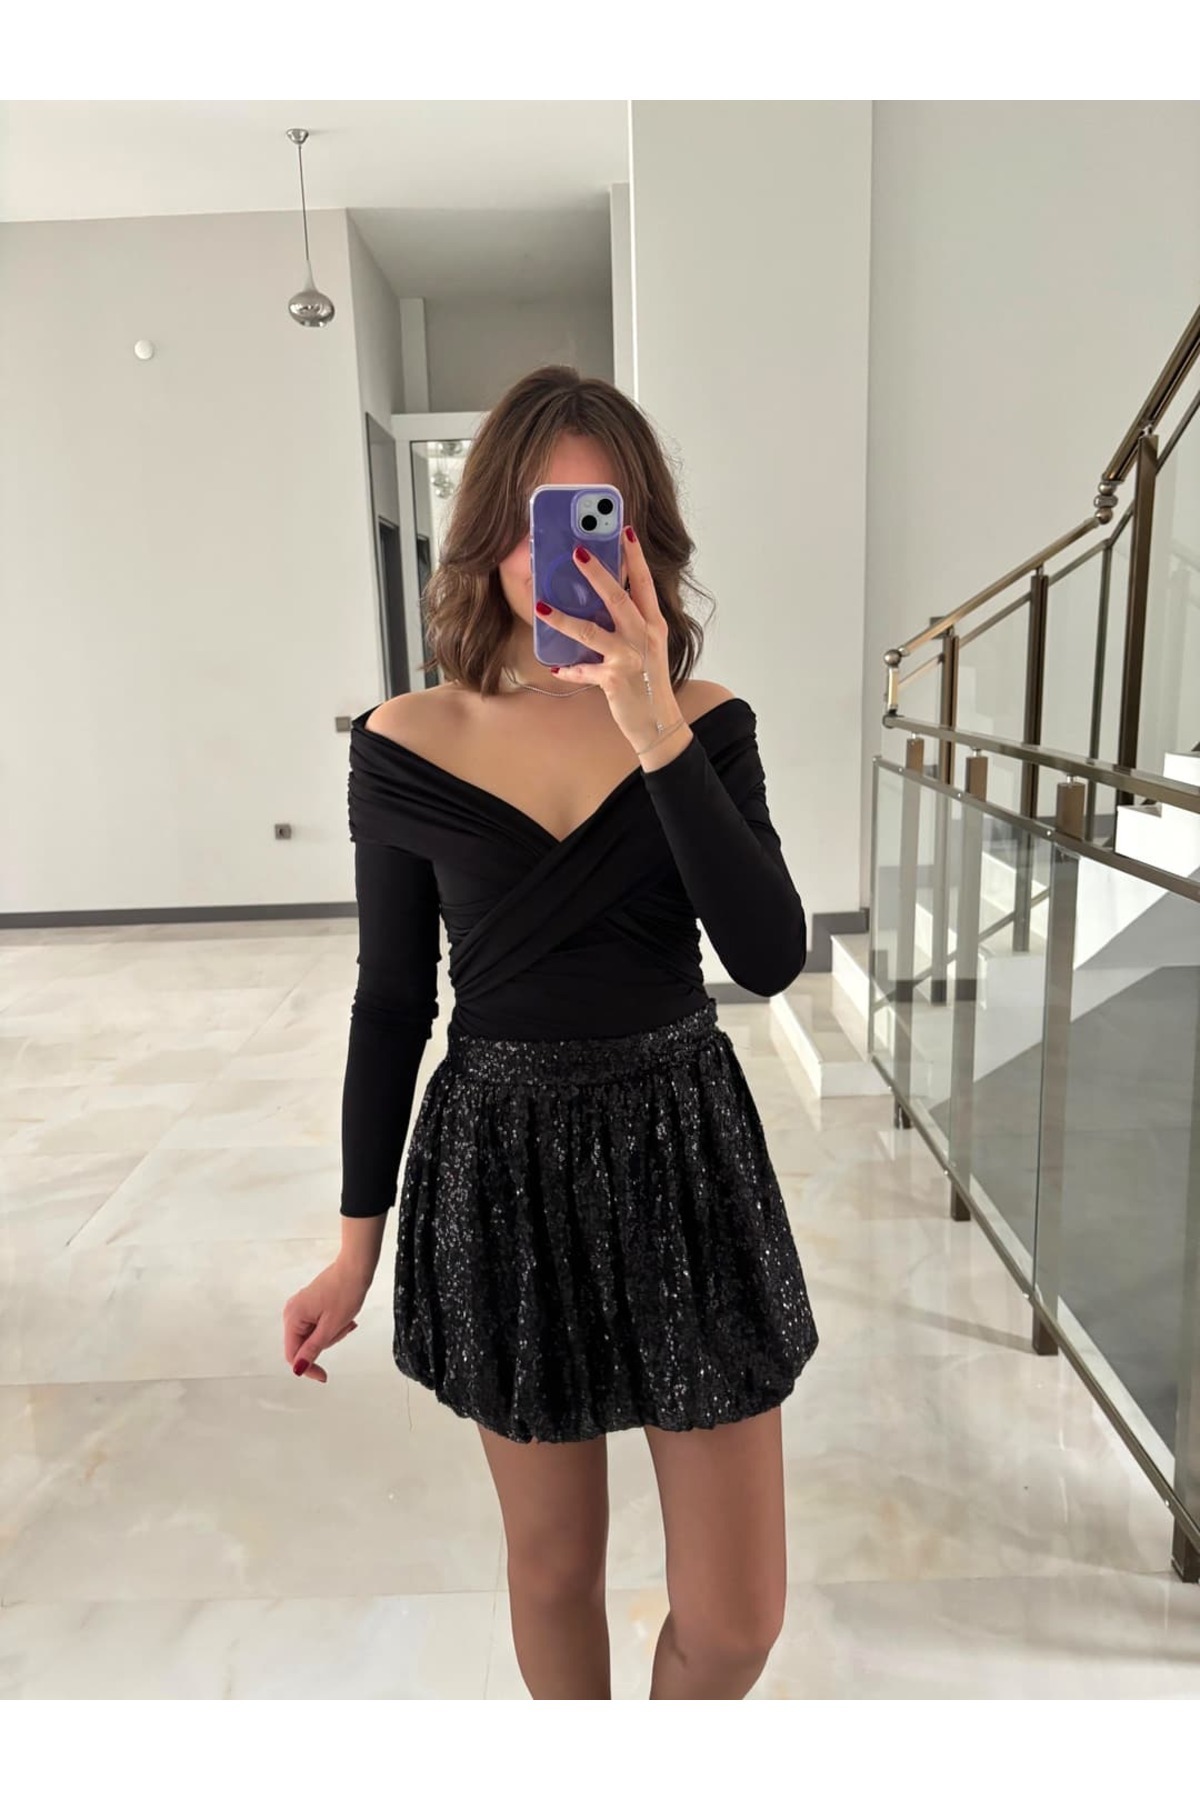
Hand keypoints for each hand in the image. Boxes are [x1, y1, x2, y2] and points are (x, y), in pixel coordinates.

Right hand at [282, 1259, 369, 1383]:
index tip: (324, 1376)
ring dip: (331, 1333)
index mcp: (293, 1317)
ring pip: (313, 1336)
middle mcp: (292, 1311)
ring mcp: (300, 1307)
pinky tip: (344, 1318)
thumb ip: (312, 1349)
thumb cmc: (345, 1292)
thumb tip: (298, 1369)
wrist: (356, 1267)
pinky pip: (317, 1325)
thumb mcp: (330, 1326)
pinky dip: (331, 1326)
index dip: (307, 1367)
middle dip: (325, 1342)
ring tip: (346, 1320)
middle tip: (344, 1328)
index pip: (293, 1354)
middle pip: (303, 1345)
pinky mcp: (309, 1304)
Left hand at [533, 527, 686, 757]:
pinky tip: (555, 668)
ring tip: (541, 606)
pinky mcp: (614, 680)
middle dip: (597, 574)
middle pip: (618, 599)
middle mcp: (644, 637)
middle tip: (577, 552)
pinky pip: (584, 671)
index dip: (635, 556)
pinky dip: (570, 670)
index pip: (645, 583)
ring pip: (592, 632)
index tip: (624, 530)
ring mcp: (629, 658)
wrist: (659, 723)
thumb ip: (633, 623)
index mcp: (653, 624)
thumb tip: (604, 600)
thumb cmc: (649, 681)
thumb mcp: (649, 646)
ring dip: (563, 619)